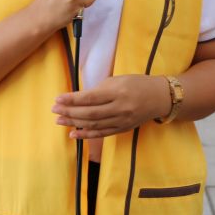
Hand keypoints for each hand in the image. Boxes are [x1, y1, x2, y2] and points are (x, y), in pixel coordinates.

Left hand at [52, 74, 170, 138]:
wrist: (159, 97)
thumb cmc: (137, 84)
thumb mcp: (119, 80)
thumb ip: (100, 89)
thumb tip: (78, 98)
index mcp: (118, 92)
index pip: (90, 97)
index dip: (72, 99)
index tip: (58, 99)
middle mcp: (120, 108)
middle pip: (89, 113)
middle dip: (69, 112)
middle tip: (54, 110)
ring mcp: (121, 121)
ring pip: (94, 125)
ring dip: (74, 124)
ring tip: (59, 121)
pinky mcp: (122, 129)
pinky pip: (101, 134)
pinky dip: (86, 135)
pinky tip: (73, 134)